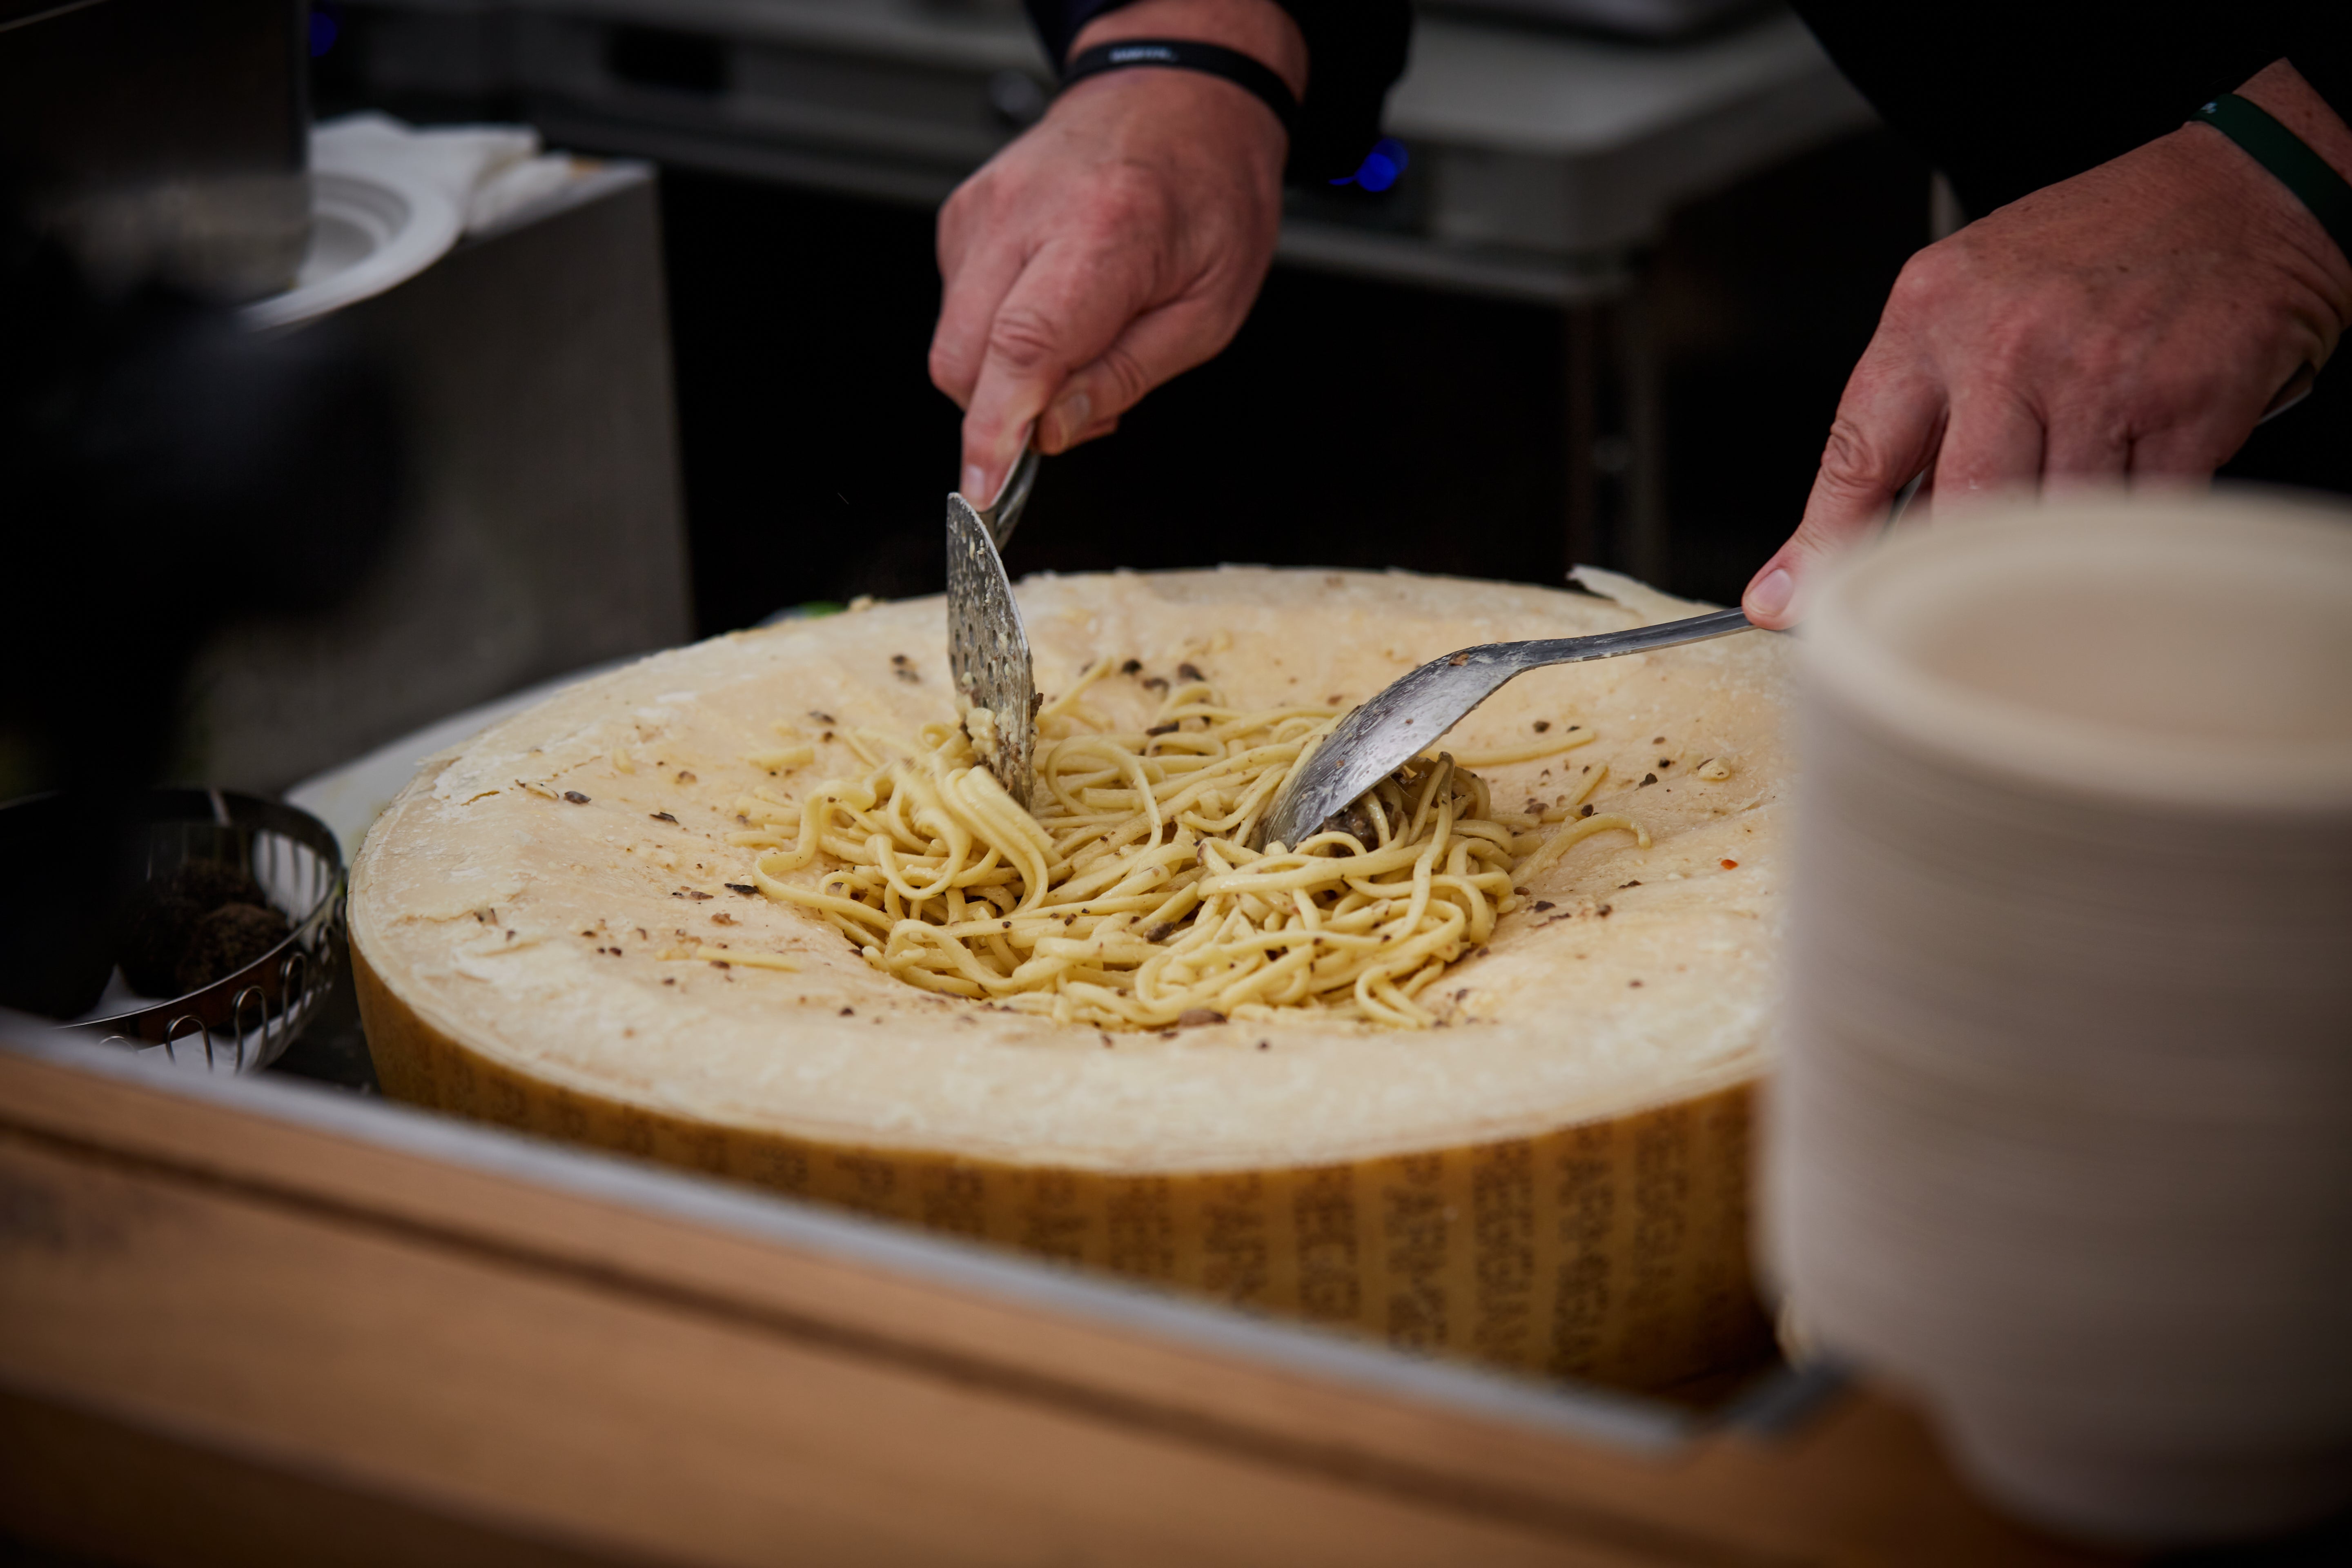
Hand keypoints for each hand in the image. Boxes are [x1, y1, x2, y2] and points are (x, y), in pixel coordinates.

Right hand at [930, 0, 1302, 505]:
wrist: (1180, 99)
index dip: (994, 428)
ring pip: (953, 340)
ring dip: (1004, 374)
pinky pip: (958, 306)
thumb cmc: (1208, 198)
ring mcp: (984, 209)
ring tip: (1079, 344)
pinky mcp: (963, 213)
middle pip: (964, 357)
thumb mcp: (1206, 313)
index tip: (982, 488)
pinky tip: (1052, 305)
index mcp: (1103, 234)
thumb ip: (1125, 377)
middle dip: (1003, 414)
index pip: (1022, 346)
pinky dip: (997, 332)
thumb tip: (1052, 432)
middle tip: (1074, 410)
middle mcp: (1026, 214)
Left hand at [1744, 60, 2351, 628]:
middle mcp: (2006, 342)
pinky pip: (2130, 517)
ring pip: (2044, 525)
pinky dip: (2125, 520)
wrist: (2243, 196)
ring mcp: (2097, 377)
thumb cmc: (2097, 253)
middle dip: (1955, 563)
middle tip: (1960, 588)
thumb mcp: (1971, 303)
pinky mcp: (2182, 409)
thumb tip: (1827, 546)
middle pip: (1954, 509)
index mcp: (1932, 313)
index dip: (1824, 546)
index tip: (1797, 606)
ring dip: (2052, 541)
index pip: (1855, 455)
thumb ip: (1902, 420)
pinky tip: (2133, 469)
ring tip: (2069, 491)